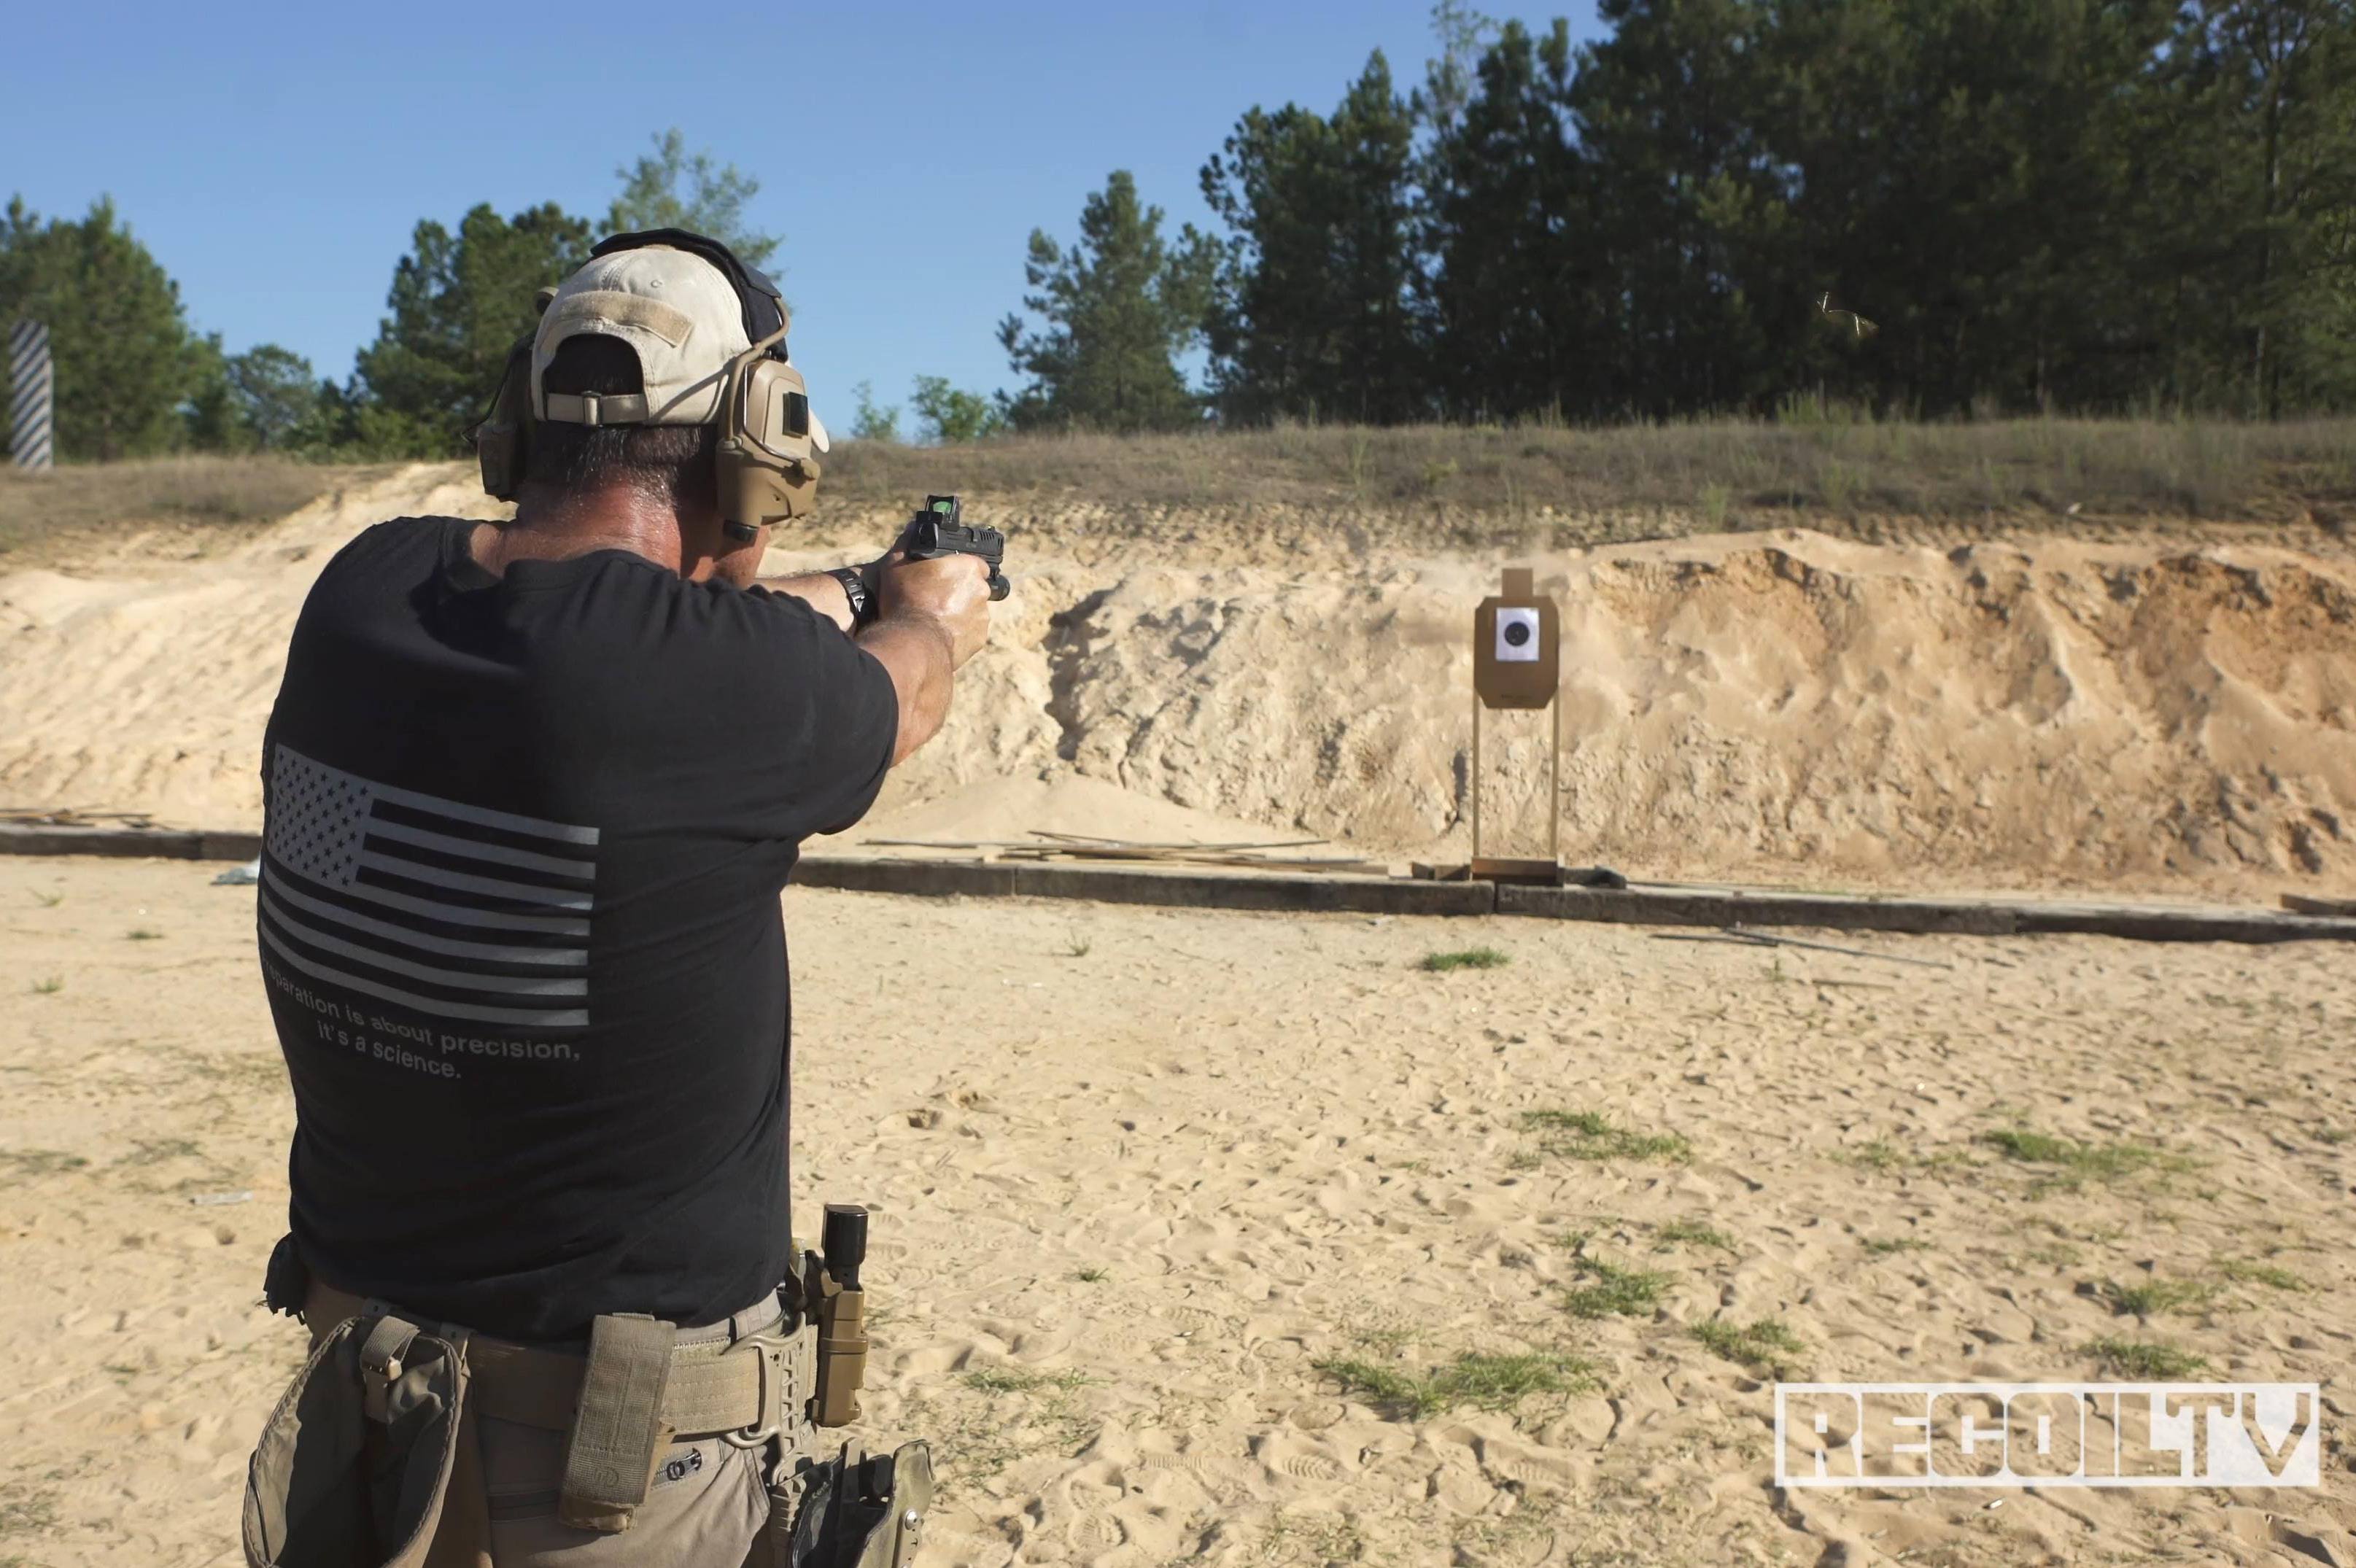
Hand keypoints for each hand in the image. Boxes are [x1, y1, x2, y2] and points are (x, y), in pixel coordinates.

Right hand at [873, 549, 991, 667]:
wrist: (912, 643)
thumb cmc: (905, 601)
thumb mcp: (896, 565)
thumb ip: (907, 543)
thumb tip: (913, 529)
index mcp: (968, 568)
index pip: (974, 562)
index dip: (958, 568)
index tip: (944, 576)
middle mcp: (981, 590)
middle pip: (973, 587)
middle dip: (958, 590)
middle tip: (935, 598)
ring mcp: (982, 616)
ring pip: (973, 609)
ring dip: (959, 612)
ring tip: (935, 618)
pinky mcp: (979, 638)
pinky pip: (971, 631)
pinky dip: (959, 631)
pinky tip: (940, 633)